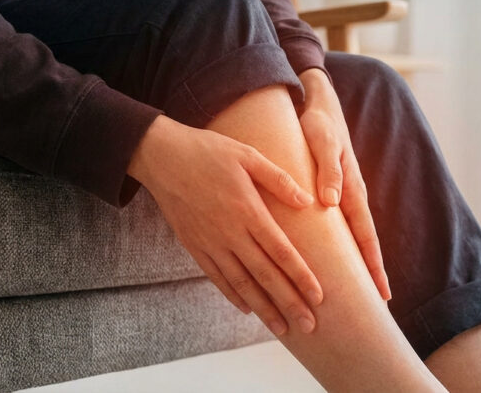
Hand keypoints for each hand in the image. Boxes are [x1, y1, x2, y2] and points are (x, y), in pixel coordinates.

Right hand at [128, 115, 322, 335]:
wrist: (161, 157)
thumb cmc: (208, 151)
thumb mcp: (247, 155)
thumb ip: (278, 179)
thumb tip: (307, 201)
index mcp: (247, 210)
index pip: (280, 250)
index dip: (300, 276)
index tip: (319, 296)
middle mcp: (230, 233)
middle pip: (264, 275)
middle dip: (288, 302)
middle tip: (309, 325)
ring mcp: (210, 243)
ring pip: (241, 283)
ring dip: (263, 308)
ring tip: (282, 328)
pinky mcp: (194, 246)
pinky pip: (216, 277)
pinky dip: (233, 296)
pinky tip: (248, 309)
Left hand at [297, 68, 391, 300]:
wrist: (320, 104)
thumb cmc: (319, 124)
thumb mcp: (321, 142)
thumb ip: (327, 170)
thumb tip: (332, 203)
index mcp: (352, 189)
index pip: (365, 235)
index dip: (372, 264)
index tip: (381, 291)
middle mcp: (351, 195)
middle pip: (365, 241)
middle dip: (372, 270)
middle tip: (380, 302)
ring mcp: (345, 194)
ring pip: (355, 234)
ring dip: (359, 260)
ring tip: (363, 287)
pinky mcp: (334, 190)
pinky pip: (342, 223)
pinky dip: (345, 243)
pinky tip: (339, 256)